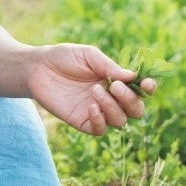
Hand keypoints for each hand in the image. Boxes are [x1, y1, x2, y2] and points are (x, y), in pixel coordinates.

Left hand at [27, 44, 156, 134]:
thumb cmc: (65, 57)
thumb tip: (132, 77)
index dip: (148, 89)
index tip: (147, 83)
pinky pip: (100, 130)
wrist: (38, 67)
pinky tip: (91, 107)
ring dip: (112, 107)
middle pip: (135, 110)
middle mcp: (111, 98)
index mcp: (116, 80)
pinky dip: (100, 120)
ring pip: (120, 121)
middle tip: (115, 86)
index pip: (140, 90)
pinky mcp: (82, 121)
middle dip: (130, 100)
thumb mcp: (89, 55)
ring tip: (95, 90)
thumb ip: (109, 66)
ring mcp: (97, 111)